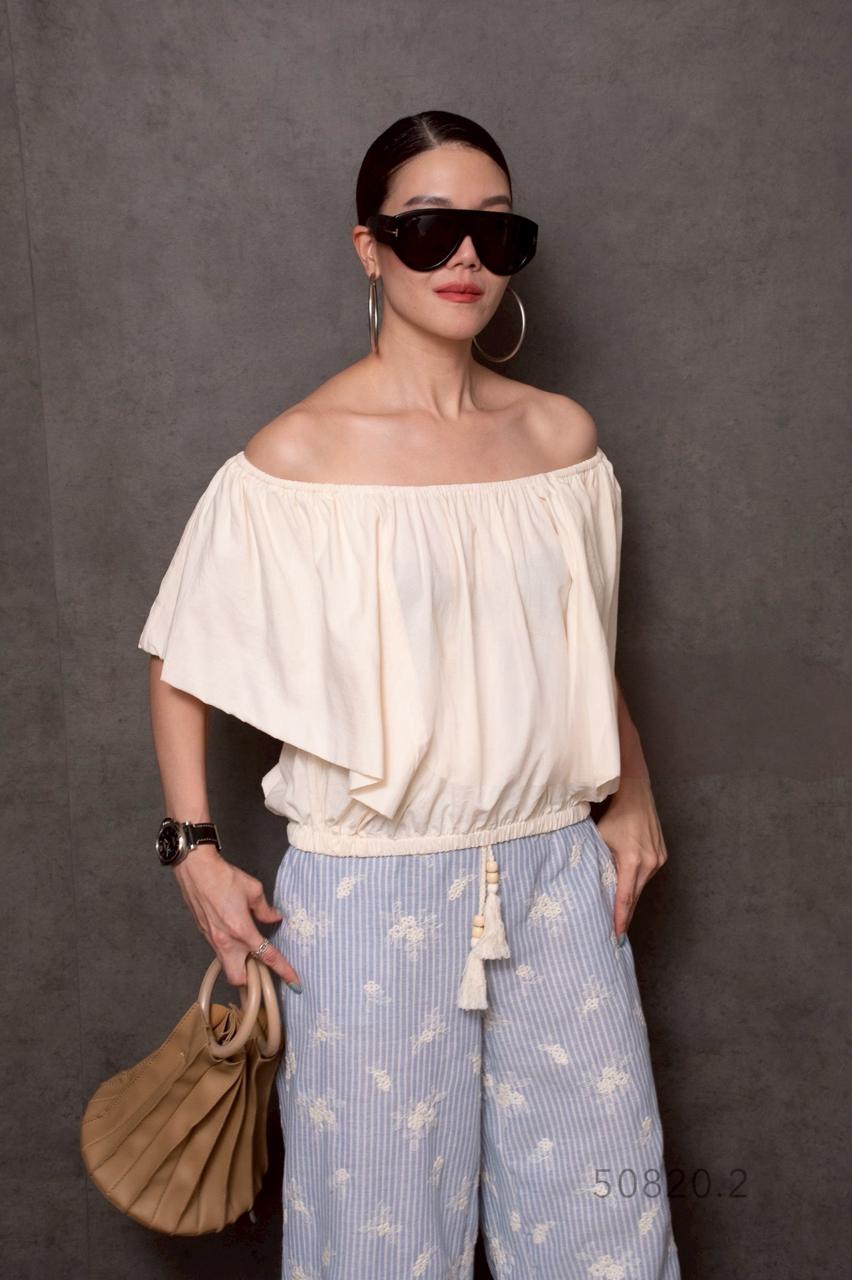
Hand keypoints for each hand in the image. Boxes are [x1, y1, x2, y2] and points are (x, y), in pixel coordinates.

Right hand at [171, 844, 301, 989]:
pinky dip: (229, 949)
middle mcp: (225, 941)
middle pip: (238, 979)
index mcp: (242, 931)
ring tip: (248, 948)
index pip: (267, 956)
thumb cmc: (223, 877)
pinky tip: (234, 933)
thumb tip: (274, 917)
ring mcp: (212, 940)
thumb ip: (265, 909)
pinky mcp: (204, 934)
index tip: (294, 981)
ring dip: (239, 962)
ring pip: (227, 965)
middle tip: (261, 967)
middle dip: (250, 979)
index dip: (283, 970)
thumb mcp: (253, 890)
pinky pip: (219, 951)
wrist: (196, 870)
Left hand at [595, 778, 668, 939]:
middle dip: (625, 914)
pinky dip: (636, 881)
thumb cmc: (613, 815)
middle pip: (635, 895)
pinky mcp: (662, 855)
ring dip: (630, 896)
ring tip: (620, 913)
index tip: (617, 935)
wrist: (635, 794)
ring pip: (641, 885)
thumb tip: (589, 884)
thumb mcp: (599, 838)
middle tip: (617, 934)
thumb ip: (597, 862)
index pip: (625, 896)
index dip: (620, 917)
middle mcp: (649, 862)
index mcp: (632, 859)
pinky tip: (627, 887)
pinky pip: (646, 874)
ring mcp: (658, 859)